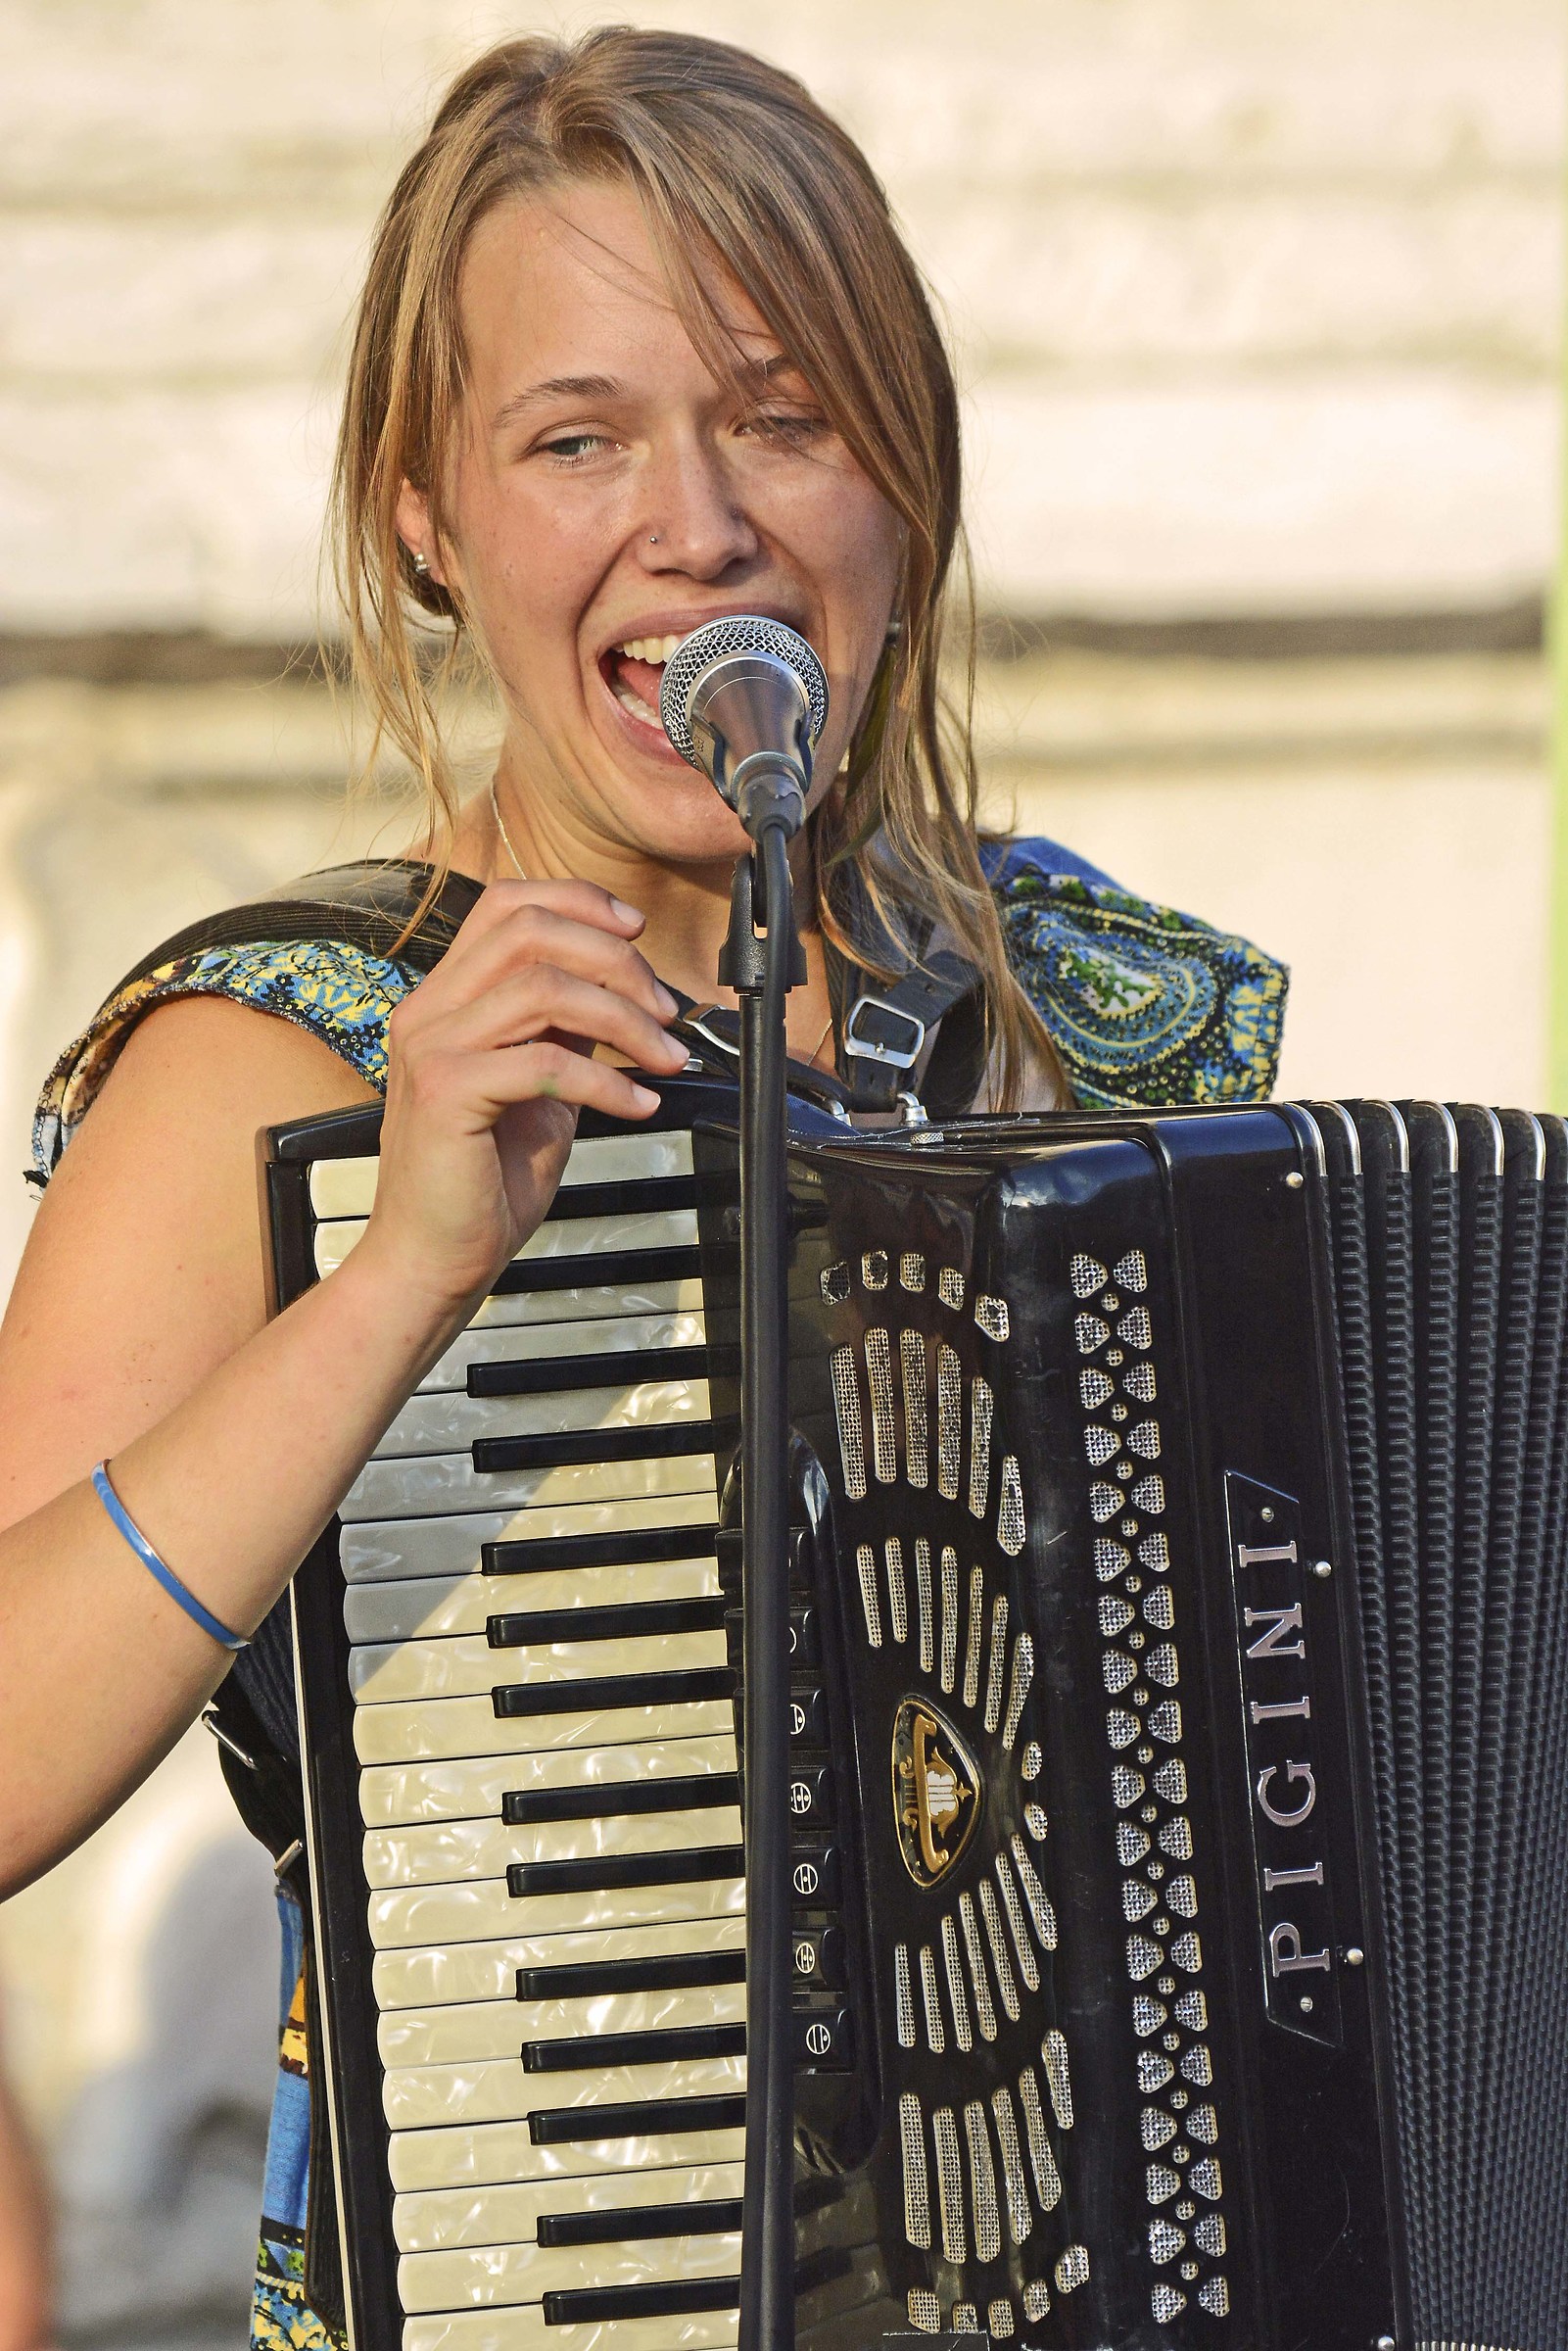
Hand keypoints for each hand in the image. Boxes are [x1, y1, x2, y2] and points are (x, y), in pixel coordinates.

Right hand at [358, 880, 686, 1310]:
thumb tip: (619, 987)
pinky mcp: (446, 1093)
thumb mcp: (539, 1087)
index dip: (579, 902)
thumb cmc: (481, 1181)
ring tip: (664, 1058)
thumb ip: (565, 1030)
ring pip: (544, 988)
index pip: (507, 905)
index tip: (636, 931)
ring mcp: (431, 1048)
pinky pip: (546, 1062)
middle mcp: (429, 1011)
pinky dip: (608, 1082)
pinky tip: (638, 1105)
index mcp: (445, 998)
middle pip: (530, 931)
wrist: (431, 1258)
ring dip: (625, 1020)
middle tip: (665, 1009)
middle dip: (617, 960)